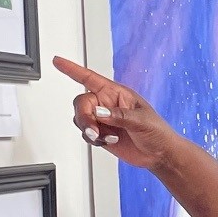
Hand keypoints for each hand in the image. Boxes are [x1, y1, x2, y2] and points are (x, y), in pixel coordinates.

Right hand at [53, 56, 175, 170]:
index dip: (72, 69)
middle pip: (82, 103)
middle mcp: (107, 104)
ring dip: (90, 130)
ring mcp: (103, 119)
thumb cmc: (157, 131)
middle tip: (95, 131)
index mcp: (116, 93)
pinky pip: (86, 133)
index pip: (90, 78)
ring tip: (107, 137)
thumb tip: (99, 112)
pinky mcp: (101, 134)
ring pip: (81, 119)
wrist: (159, 154)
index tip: (58, 61)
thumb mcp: (142, 120)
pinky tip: (108, 141)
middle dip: (85, 117)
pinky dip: (93, 139)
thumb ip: (119, 116)